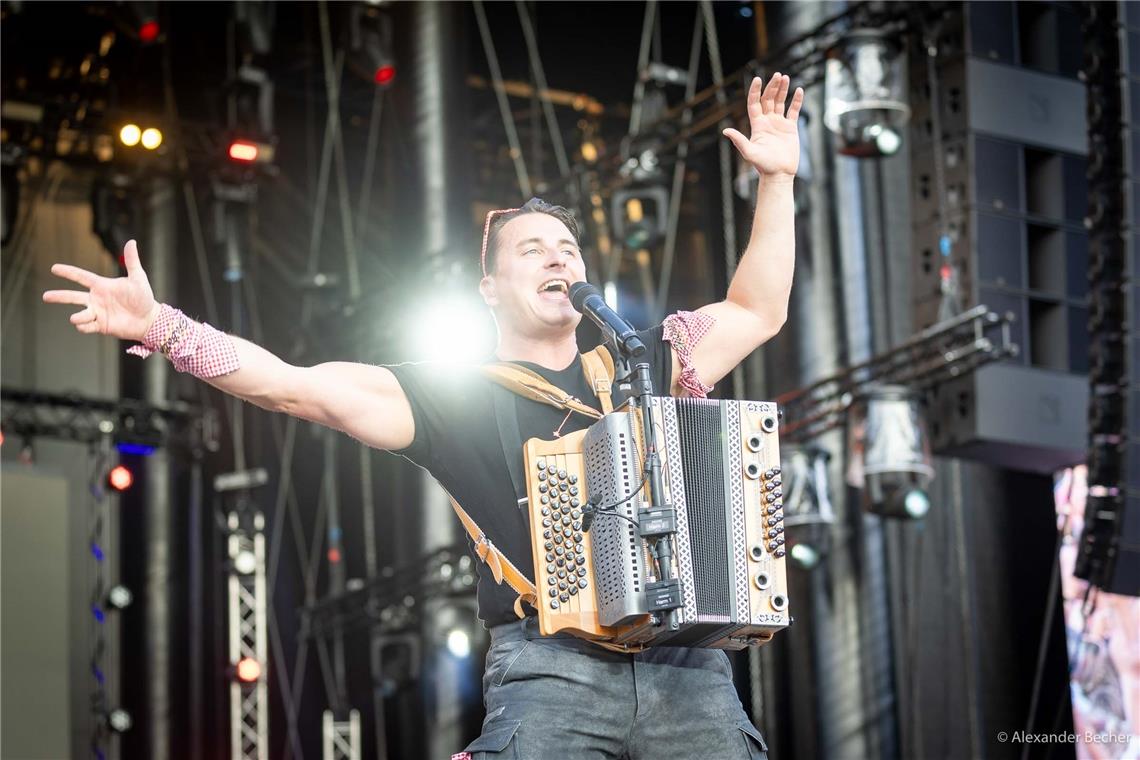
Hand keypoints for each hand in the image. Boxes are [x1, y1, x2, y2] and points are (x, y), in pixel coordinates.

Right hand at [42, 239, 159, 341]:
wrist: (149, 319)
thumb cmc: (143, 297)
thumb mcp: (138, 278)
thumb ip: (132, 261)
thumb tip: (131, 241)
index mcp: (102, 286)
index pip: (81, 277)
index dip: (68, 272)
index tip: (54, 268)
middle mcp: (96, 299)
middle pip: (73, 296)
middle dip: (59, 296)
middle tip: (45, 297)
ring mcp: (97, 313)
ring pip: (79, 314)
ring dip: (76, 316)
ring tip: (74, 318)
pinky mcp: (101, 326)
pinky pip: (86, 327)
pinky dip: (83, 326)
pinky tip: (84, 325)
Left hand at [722, 73, 803, 178]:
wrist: (779, 174)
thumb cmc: (763, 165)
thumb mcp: (749, 152)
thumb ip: (739, 140)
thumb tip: (725, 130)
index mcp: (757, 125)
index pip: (754, 103)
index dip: (755, 91)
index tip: (758, 78)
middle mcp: (767, 122)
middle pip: (768, 99)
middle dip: (772, 87)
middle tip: (777, 75)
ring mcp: (779, 124)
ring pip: (780, 102)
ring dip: (782, 90)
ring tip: (785, 77)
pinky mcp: (790, 128)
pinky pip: (793, 111)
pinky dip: (796, 101)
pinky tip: (799, 90)